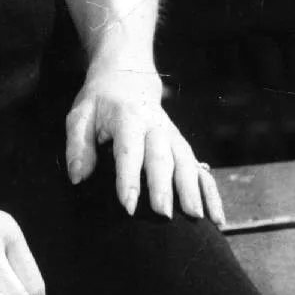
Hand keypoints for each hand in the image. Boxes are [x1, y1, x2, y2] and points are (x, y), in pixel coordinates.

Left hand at [65, 67, 223, 224]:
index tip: (127, 205)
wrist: (127, 77)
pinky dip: (211, 192)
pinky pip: (201, 169)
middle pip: (162, 158)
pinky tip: (217, 217)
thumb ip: (78, 145)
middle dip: (164, 187)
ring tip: (196, 217)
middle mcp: (155, 127)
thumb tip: (78, 177)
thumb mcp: (80, 115)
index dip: (128, 179)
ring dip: (193, 190)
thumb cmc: (99, 101)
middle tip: (163, 214)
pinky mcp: (183, 146)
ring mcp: (173, 136)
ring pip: (187, 163)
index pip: (128, 151)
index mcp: (127, 118)